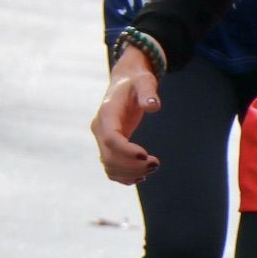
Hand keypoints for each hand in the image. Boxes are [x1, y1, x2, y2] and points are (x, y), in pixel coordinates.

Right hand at [92, 47, 160, 183]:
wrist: (126, 82)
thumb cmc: (136, 81)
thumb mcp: (144, 81)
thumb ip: (148, 92)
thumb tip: (153, 106)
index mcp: (107, 114)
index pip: (110, 138)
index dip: (125, 151)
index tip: (145, 155)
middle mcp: (100, 128)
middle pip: (109, 156)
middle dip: (132, 165)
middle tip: (156, 164)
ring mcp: (102, 139)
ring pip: (109, 166)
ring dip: (130, 173)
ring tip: (153, 167)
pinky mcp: (108, 146)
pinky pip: (111, 168)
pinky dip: (124, 176)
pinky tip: (142, 175)